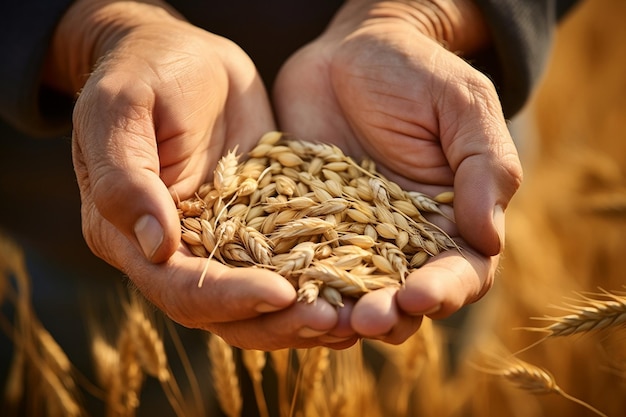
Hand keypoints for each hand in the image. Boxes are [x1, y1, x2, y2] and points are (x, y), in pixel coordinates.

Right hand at [49, 0, 354, 349]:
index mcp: (128, 236)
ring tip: (354, 318)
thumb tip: (157, 248)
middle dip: (278, 321)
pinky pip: (286, 264)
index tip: (281, 292)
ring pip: (260, 303)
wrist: (182, 55)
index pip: (180, 288)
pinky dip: (318, 282)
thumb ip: (125, 179)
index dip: (229, 298)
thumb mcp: (121, 109)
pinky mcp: (257, 226)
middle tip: (333, 322)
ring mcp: (219, 242)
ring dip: (305, 316)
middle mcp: (174, 252)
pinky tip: (357, 287)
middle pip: (225, 312)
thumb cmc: (144, 72)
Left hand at [273, 0, 522, 342]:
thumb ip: (485, 167)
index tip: (418, 294)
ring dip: (338, 312)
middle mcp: (400, 240)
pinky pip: (299, 262)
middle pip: (402, 298)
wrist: (349, 51)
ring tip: (323, 319)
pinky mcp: (304, 224)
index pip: (460, 274)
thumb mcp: (463, 106)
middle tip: (365, 319)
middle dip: (387, 315)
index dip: (444, 292)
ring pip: (348, 292)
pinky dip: (293, 282)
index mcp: (449, 221)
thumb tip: (490, 239)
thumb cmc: (417, 72)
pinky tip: (280, 290)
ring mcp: (348, 236)